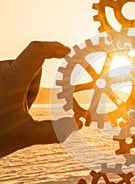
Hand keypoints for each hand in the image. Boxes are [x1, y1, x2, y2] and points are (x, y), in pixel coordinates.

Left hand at [0, 41, 81, 156]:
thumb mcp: (25, 135)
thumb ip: (54, 132)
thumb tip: (78, 125)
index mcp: (11, 79)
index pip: (36, 51)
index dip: (54, 47)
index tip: (68, 51)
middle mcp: (2, 70)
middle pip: (33, 68)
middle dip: (34, 87)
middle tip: (23, 109)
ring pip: (24, 73)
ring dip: (25, 89)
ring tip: (12, 109)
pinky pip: (14, 76)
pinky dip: (16, 90)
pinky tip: (6, 105)